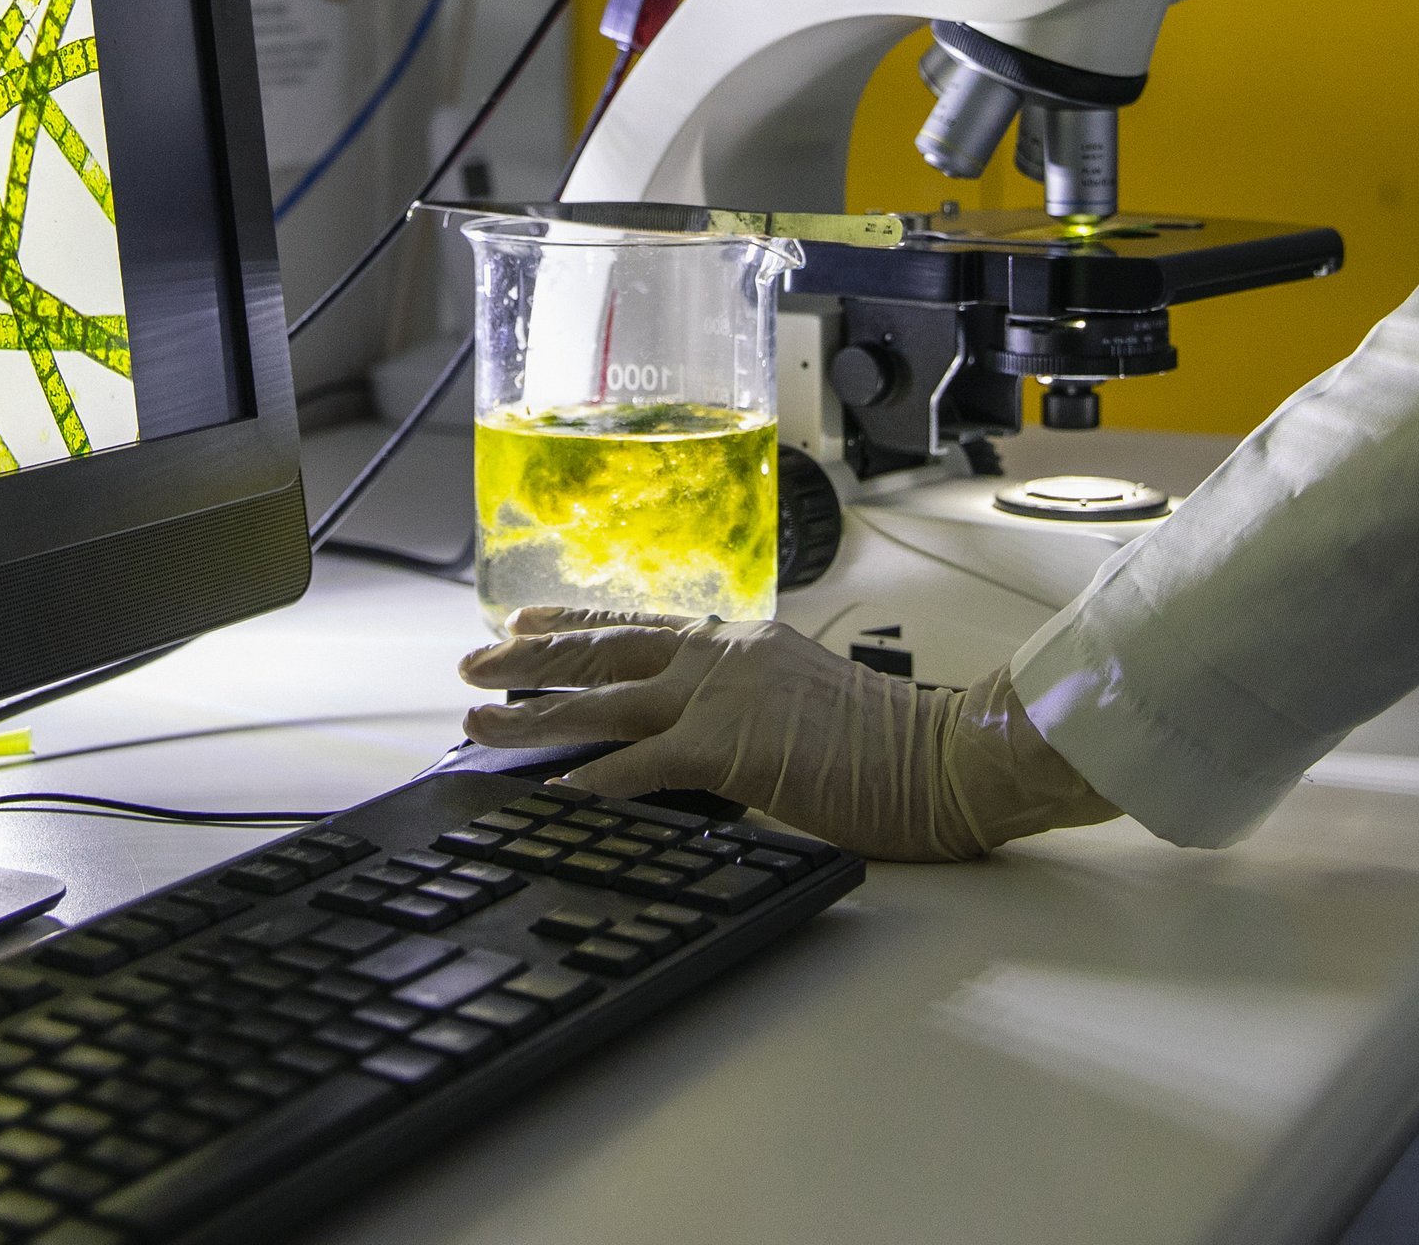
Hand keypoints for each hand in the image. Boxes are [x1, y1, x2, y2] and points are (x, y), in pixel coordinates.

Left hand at [456, 609, 1119, 861]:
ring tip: (476, 723)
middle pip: (605, 650)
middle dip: (530, 659)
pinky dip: (587, 779)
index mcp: (742, 643)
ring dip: (532, 714)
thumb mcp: (802, 707)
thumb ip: (746, 710)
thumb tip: (696, 740)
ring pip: (603, 700)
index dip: (575, 626)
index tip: (524, 625)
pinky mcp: (730, 748)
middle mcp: (723, 655)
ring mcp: (723, 697)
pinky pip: (639, 765)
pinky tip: (546, 792)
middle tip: (470, 664)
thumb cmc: (891, 745)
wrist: (947, 754)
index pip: (640, 626)